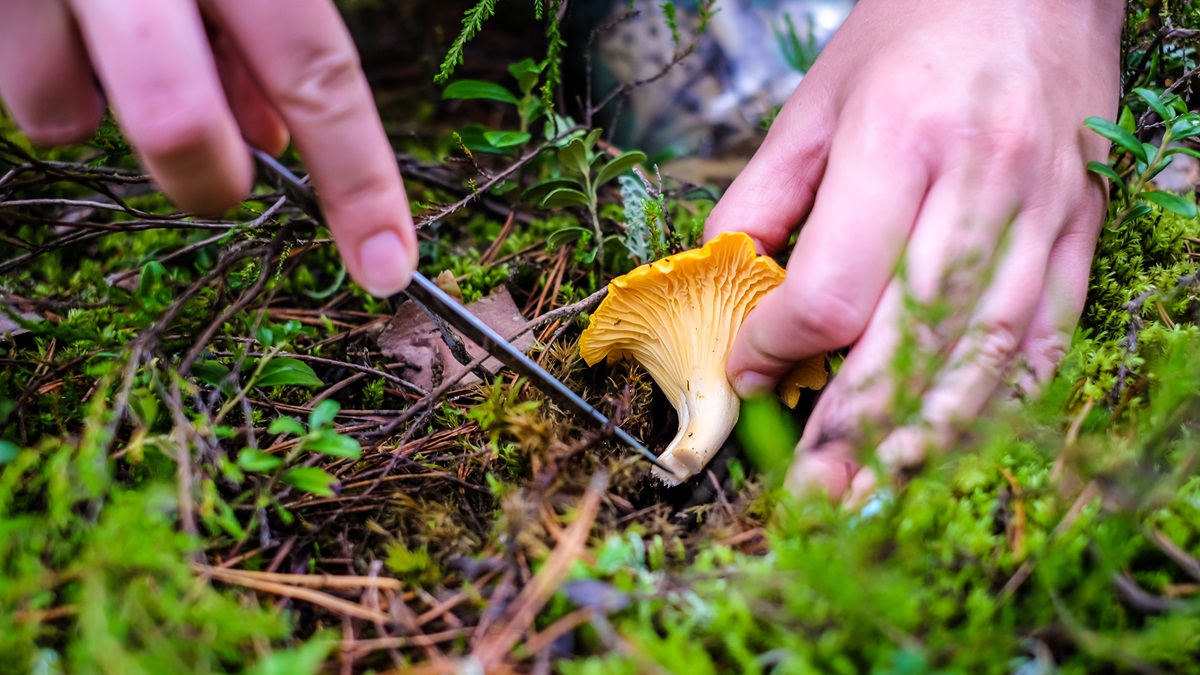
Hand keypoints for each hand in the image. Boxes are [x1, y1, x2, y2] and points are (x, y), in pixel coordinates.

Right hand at [0, 0, 416, 295]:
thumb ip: (268, 30)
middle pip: (180, 126)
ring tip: (113, 37)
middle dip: (209, 181)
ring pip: (63, 115)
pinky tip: (59, 20)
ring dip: (104, 109)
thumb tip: (273, 140)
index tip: (385, 266)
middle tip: (225, 173)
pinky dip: (48, 75)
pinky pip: (18, 84)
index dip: (359, 180)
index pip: (318, 70)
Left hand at [705, 0, 1122, 502]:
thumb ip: (760, 197)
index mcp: (897, 142)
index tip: (748, 369)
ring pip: (989, 352)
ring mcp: (1043, 210)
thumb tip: (725, 283)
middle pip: (912, 338)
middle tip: (813, 491)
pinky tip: (962, 440)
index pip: (833, 287)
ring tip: (880, 488)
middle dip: (854, 427)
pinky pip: (1050, 334)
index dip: (780, 346)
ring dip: (931, 435)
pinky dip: (1006, 399)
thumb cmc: (914, 29)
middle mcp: (979, 182)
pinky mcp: (1081, 227)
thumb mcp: (813, 101)